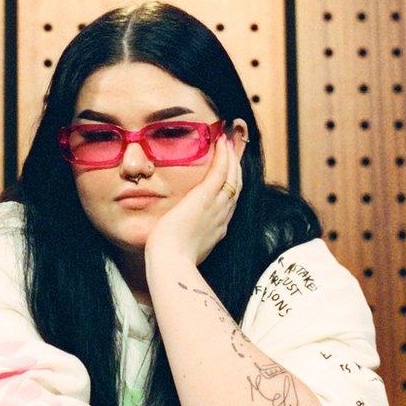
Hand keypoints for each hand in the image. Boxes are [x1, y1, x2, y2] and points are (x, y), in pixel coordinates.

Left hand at [144, 131, 241, 266]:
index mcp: (216, 230)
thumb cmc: (169, 260)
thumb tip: (172, 233)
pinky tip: (221, 143)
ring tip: (228, 142)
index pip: (228, 203)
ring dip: (232, 158)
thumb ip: (182, 238)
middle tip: (233, 151)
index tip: (228, 175)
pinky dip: (224, 156)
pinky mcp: (205, 198)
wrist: (171, 263)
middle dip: (236, 169)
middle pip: (236, 188)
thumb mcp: (181, 249)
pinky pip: (221, 172)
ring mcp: (216, 207)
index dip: (230, 187)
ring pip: (233, 178)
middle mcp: (221, 217)